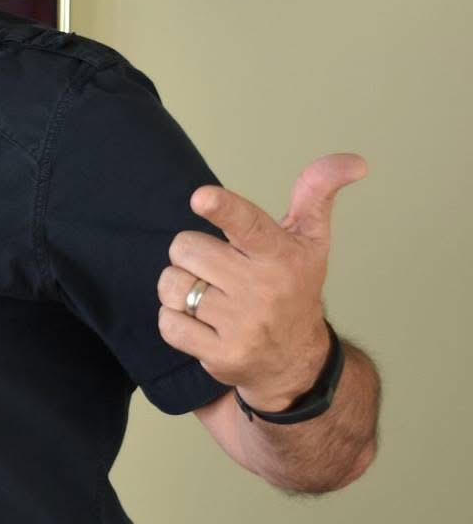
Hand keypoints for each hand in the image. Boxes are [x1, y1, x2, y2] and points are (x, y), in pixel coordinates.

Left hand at [158, 153, 365, 406]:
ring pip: (172, 284)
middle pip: (187, 248)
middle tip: (218, 269)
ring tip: (209, 297)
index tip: (202, 198)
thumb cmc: (295, 288)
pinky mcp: (221, 355)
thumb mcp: (310, 241)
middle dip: (193, 254)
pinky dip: (175, 320)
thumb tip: (356, 161)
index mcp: (281, 256)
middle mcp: (263, 290)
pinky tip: (202, 323)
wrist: (295, 361)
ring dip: (180, 288)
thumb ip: (316, 194)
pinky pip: (167, 322)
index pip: (248, 225)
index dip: (223, 209)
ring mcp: (242, 325)